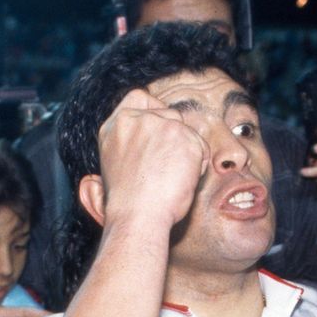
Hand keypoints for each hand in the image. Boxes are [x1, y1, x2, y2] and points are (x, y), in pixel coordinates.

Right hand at [95, 87, 207, 229]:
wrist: (137, 217)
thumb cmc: (128, 203)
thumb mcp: (115, 164)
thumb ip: (130, 143)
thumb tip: (150, 141)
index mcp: (114, 126)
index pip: (138, 98)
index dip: (153, 110)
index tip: (159, 129)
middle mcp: (136, 119)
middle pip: (170, 114)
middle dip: (175, 137)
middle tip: (165, 169)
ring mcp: (160, 125)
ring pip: (187, 131)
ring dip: (187, 151)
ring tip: (171, 178)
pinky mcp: (183, 136)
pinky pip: (201, 147)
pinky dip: (198, 165)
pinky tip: (182, 181)